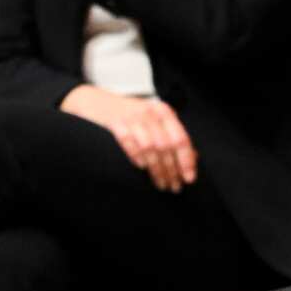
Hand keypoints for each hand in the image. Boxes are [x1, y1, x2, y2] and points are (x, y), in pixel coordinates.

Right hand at [60, 84, 196, 191]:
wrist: (96, 102)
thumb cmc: (130, 116)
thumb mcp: (155, 121)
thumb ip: (172, 136)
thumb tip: (194, 159)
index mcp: (164, 113)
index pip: (181, 139)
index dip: (186, 161)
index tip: (189, 179)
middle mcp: (150, 113)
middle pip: (166, 147)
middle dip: (172, 170)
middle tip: (174, 187)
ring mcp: (131, 117)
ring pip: (150, 148)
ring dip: (157, 170)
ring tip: (161, 184)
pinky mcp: (115, 123)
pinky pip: (129, 143)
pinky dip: (137, 156)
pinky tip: (142, 168)